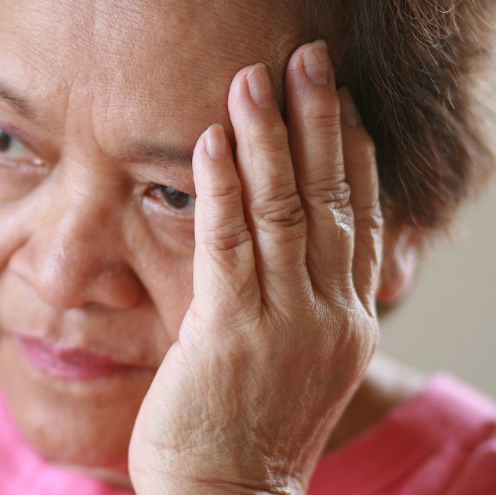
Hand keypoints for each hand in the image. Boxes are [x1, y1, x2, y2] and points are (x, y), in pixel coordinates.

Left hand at [128, 41, 382, 493]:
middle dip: (318, 122)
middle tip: (310, 59)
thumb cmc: (252, 433)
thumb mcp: (297, 366)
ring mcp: (283, 322)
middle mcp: (326, 313)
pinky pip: (228, 246)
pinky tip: (214, 143)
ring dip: (268, 139)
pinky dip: (221, 190)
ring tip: (255, 79)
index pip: (358, 218)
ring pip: (283, 211)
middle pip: (330, 198)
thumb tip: (288, 258)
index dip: (349, 152)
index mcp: (345, 320)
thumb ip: (301, 307)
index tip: (340, 101)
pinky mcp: (229, 332)